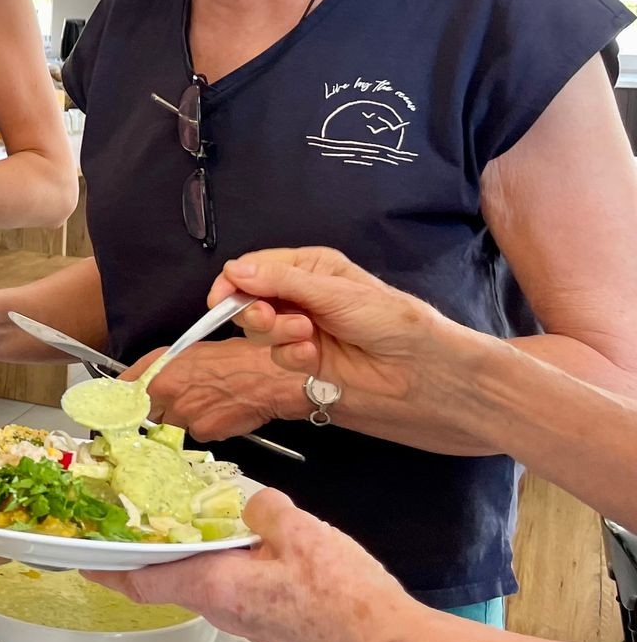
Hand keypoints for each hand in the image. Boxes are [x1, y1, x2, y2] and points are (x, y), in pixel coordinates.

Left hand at [84, 488, 412, 641]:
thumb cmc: (343, 596)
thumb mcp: (299, 531)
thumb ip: (262, 509)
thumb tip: (250, 504)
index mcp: (215, 588)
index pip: (143, 581)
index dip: (107, 568)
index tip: (81, 557)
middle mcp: (222, 610)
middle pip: (169, 578)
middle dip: (151, 550)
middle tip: (137, 518)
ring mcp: (246, 620)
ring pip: (203, 582)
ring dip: (191, 554)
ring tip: (190, 519)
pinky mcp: (270, 620)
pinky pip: (232, 588)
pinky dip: (223, 564)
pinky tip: (241, 540)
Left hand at [121, 337, 306, 443]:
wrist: (270, 377)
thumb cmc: (240, 358)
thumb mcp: (195, 351)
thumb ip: (168, 368)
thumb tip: (154, 380)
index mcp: (161, 366)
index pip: (123, 387)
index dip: (120, 399)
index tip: (116, 406)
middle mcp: (166, 390)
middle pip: (145, 411)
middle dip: (155, 410)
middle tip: (178, 401)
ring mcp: (182, 414)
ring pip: (170, 425)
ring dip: (183, 420)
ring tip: (208, 404)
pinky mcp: (201, 432)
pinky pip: (195, 434)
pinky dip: (205, 427)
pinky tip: (221, 413)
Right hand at [206, 247, 497, 454]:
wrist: (420, 373)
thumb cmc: (390, 321)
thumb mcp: (334, 292)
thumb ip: (281, 281)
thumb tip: (233, 270)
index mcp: (309, 268)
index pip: (254, 268)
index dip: (233, 282)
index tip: (220, 298)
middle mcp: (300, 296)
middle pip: (249, 298)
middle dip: (254, 310)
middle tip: (269, 318)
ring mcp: (300, 330)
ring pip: (259, 330)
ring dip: (276, 334)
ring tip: (307, 338)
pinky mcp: (302, 361)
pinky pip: (275, 356)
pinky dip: (289, 356)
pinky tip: (311, 357)